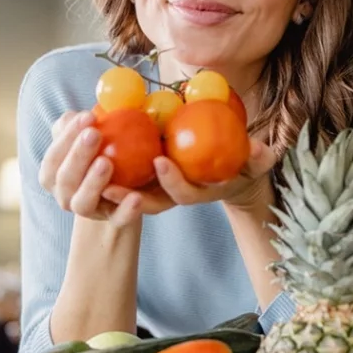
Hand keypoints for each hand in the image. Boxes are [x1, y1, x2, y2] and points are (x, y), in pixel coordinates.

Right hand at [37, 110, 142, 225]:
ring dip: (92, 182)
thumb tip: (79, 113)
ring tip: (107, 162)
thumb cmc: (102, 153)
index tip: (88, 116)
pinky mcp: (114, 222)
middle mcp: (65, 196)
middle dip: (77, 155)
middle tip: (95, 133)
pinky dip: (125, 210)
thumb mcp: (89, 137)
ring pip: (83, 203)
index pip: (54, 157)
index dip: (66, 137)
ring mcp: (89, 211)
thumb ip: (80, 124)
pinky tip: (136, 197)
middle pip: (65, 179)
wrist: (124, 190)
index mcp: (54, 175)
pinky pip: (118, 219)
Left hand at [100, 138, 279, 214]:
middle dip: (128, 195)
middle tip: (109, 176)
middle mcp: (174, 196)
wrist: (228, 168)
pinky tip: (91, 150)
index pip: (183, 195)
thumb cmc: (242, 161)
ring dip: (110, 187)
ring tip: (92, 168)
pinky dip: (107, 170)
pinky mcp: (146, 181)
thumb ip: (258, 157)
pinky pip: (124, 179)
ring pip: (130, 196)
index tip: (160, 160)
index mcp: (199, 192)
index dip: (172, 181)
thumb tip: (261, 150)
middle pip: (148, 203)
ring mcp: (159, 191)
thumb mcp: (255, 159)